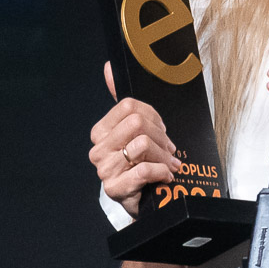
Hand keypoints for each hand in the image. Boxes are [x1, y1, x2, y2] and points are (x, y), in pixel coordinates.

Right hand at [88, 61, 179, 216]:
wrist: (144, 200)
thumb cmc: (141, 164)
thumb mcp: (136, 133)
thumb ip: (125, 103)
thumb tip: (109, 67)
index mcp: (101, 131)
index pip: (129, 106)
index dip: (153, 116)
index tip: (162, 129)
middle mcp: (98, 149)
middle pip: (137, 123)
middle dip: (161, 137)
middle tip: (169, 149)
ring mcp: (105, 169)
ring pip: (142, 145)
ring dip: (164, 156)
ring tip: (169, 164)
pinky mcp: (115, 188)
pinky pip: (144, 170)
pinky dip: (161, 171)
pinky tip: (165, 176)